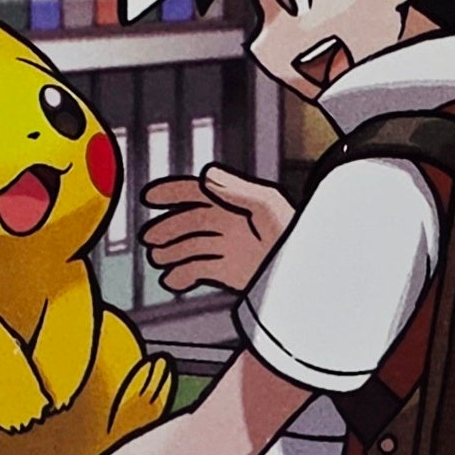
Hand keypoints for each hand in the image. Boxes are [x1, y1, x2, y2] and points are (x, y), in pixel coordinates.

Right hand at [139, 164, 294, 299]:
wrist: (306, 276)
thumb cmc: (294, 237)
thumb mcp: (267, 207)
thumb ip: (237, 189)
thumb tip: (206, 174)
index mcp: (237, 202)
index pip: (198, 192)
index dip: (172, 192)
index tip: (148, 197)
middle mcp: (230, 223)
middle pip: (189, 221)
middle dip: (167, 228)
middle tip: (149, 238)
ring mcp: (229, 248)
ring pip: (190, 246)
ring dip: (171, 252)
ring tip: (158, 259)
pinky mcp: (231, 272)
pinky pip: (199, 271)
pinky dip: (182, 275)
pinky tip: (171, 280)